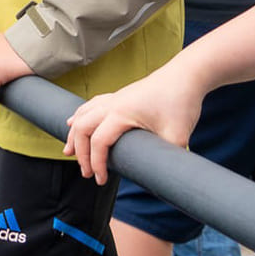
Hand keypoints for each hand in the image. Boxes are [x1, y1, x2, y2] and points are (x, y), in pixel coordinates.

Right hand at [63, 68, 201, 184]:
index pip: (98, 141)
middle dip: (80, 152)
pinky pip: (91, 105)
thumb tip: (163, 181)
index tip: (101, 180)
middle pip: (83, 128)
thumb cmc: (181, 101)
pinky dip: (79, 116)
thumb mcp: (177, 136)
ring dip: (74, 134)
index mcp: (122, 112)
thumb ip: (167, 159)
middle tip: (85, 173)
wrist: (187, 74)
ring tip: (68, 152)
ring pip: (83, 114)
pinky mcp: (120, 95)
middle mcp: (113, 103)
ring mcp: (115, 97)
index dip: (96, 163)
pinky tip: (73, 122)